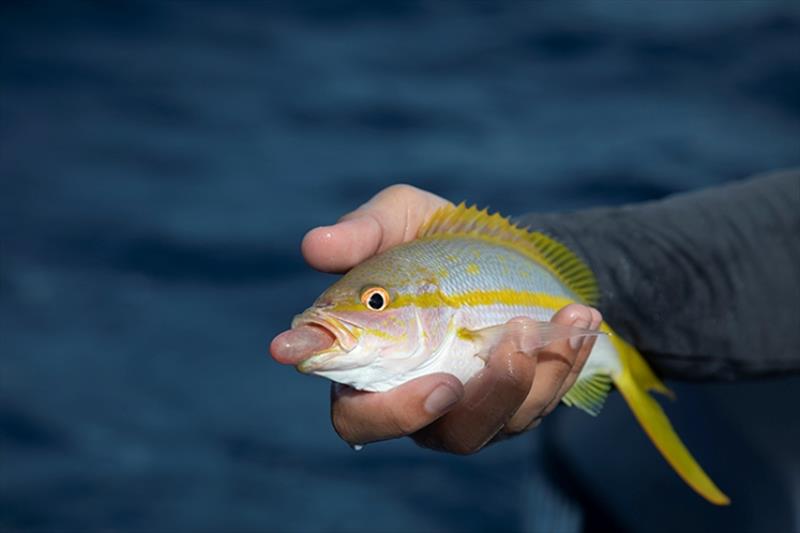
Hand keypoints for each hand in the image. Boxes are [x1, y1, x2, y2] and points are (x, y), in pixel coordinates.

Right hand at [271, 185, 601, 452]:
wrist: (511, 251)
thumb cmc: (440, 239)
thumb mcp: (403, 218)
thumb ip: (364, 232)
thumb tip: (315, 246)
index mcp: (372, 361)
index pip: (344, 395)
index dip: (333, 384)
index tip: (290, 347)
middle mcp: (415, 394)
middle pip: (416, 430)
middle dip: (442, 408)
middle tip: (479, 361)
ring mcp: (469, 407)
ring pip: (485, 429)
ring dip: (518, 383)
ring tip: (544, 322)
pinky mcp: (518, 406)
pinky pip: (541, 403)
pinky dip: (564, 363)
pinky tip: (580, 319)